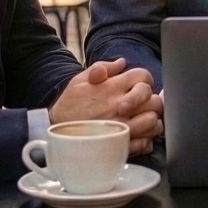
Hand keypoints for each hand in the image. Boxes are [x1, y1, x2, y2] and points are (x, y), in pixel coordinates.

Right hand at [49, 58, 164, 154]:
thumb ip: (102, 68)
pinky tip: (138, 136)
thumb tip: (121, 63)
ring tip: (144, 120)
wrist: (54, 127)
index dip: (145, 82)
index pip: (143, 77)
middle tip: (145, 105)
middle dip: (153, 102)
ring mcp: (120, 126)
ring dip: (152, 121)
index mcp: (112, 87)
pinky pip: (144, 143)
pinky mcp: (119, 145)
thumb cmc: (69, 103)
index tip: (139, 88)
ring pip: (153, 122)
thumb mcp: (81, 79)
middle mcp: (119, 105)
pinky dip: (146, 140)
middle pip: (154, 101)